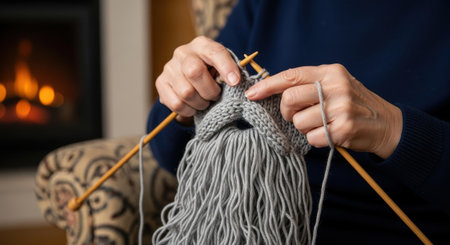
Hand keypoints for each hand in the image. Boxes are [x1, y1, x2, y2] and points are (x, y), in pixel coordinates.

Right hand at [155, 36, 240, 124]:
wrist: (190, 79)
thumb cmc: (212, 74)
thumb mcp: (223, 68)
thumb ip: (231, 73)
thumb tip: (235, 83)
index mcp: (202, 44)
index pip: (214, 52)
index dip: (226, 67)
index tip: (235, 82)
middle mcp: (183, 53)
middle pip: (194, 71)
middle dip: (210, 91)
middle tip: (216, 96)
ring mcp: (169, 67)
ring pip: (186, 92)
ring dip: (200, 103)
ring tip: (205, 102)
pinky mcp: (161, 83)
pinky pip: (176, 103)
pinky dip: (189, 110)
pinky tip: (194, 106)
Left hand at [245, 64, 402, 158]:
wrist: (386, 124)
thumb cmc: (352, 104)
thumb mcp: (335, 84)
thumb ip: (309, 84)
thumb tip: (271, 90)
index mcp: (330, 72)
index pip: (291, 76)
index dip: (267, 86)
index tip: (251, 94)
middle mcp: (335, 87)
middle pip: (289, 99)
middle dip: (286, 112)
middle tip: (294, 116)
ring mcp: (340, 108)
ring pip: (298, 122)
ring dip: (303, 128)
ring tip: (319, 125)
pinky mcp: (343, 129)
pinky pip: (311, 138)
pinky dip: (314, 139)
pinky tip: (328, 134)